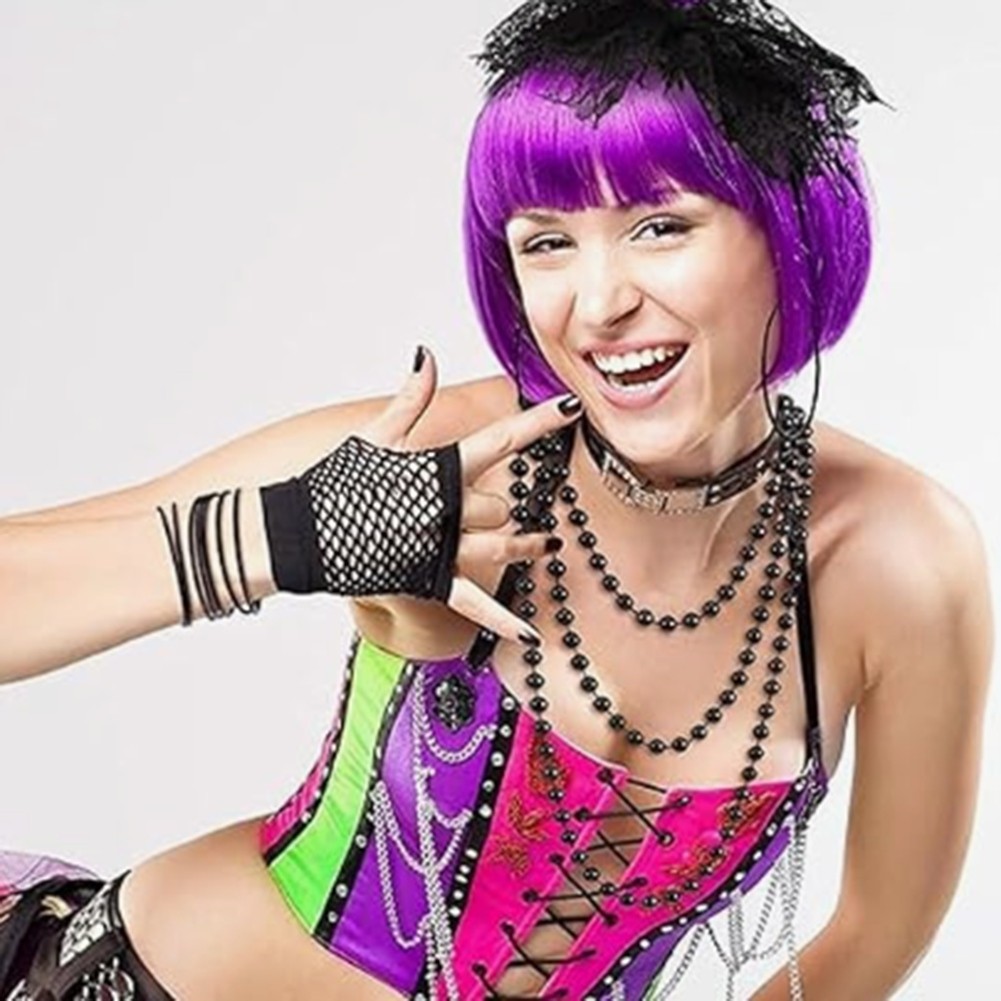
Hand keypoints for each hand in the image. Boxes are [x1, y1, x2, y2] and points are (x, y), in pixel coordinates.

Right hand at [259, 345, 580, 645]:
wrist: (300, 531)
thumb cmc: (336, 481)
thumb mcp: (376, 434)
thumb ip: (412, 397)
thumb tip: (427, 354)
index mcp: (440, 468)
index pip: (502, 438)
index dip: (539, 422)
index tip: (570, 406)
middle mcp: (448, 508)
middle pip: (500, 504)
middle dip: (498, 503)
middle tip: (481, 503)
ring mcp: (441, 547)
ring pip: (501, 545)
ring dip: (526, 545)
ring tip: (544, 543)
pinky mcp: (429, 580)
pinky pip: (474, 604)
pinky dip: (502, 621)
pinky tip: (530, 634)